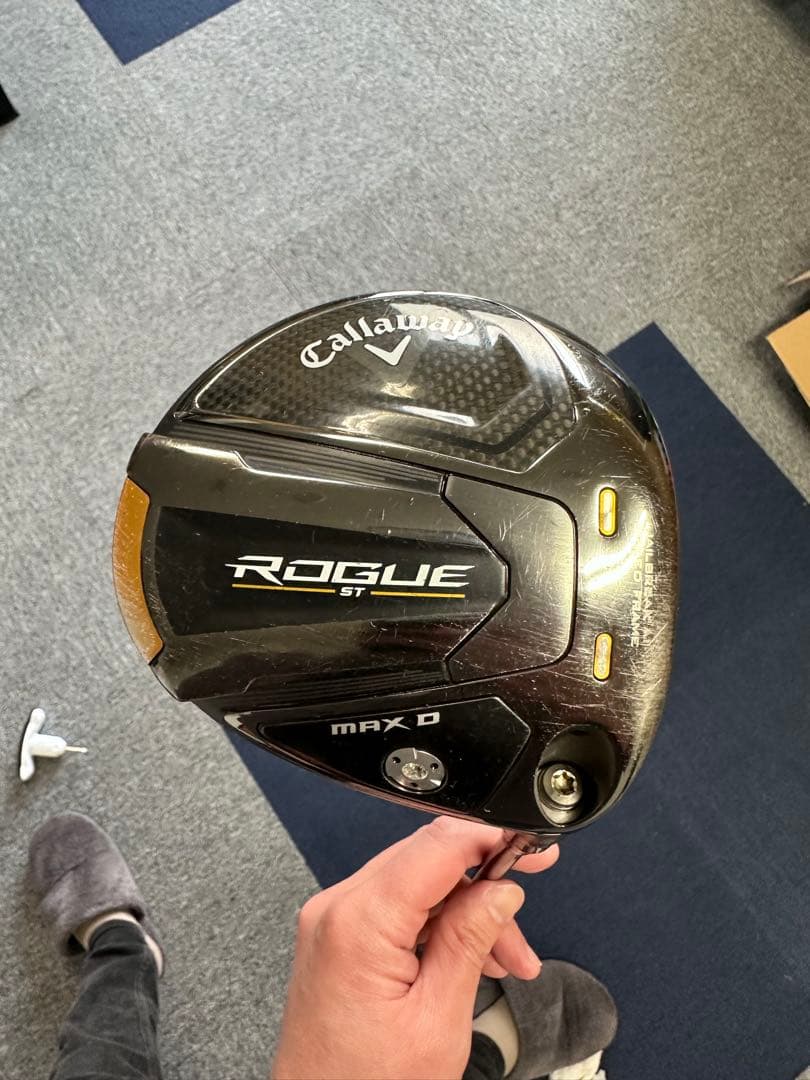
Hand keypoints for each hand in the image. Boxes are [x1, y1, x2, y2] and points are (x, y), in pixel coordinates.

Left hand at [272, 815, 558, 1079]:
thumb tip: (500, 890)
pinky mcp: (337, 936)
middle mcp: (336, 908)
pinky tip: (469, 957)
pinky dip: (438, 926)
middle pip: (429, 862)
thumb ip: (469, 942)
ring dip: (467, 913)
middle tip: (522, 919)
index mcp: (359, 922)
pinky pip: (398, 908)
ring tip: (505, 959)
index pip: (436, 846)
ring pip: (419, 884)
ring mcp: (332, 921)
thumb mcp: (436, 1021)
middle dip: (484, 889)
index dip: (490, 838)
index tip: (530, 846)